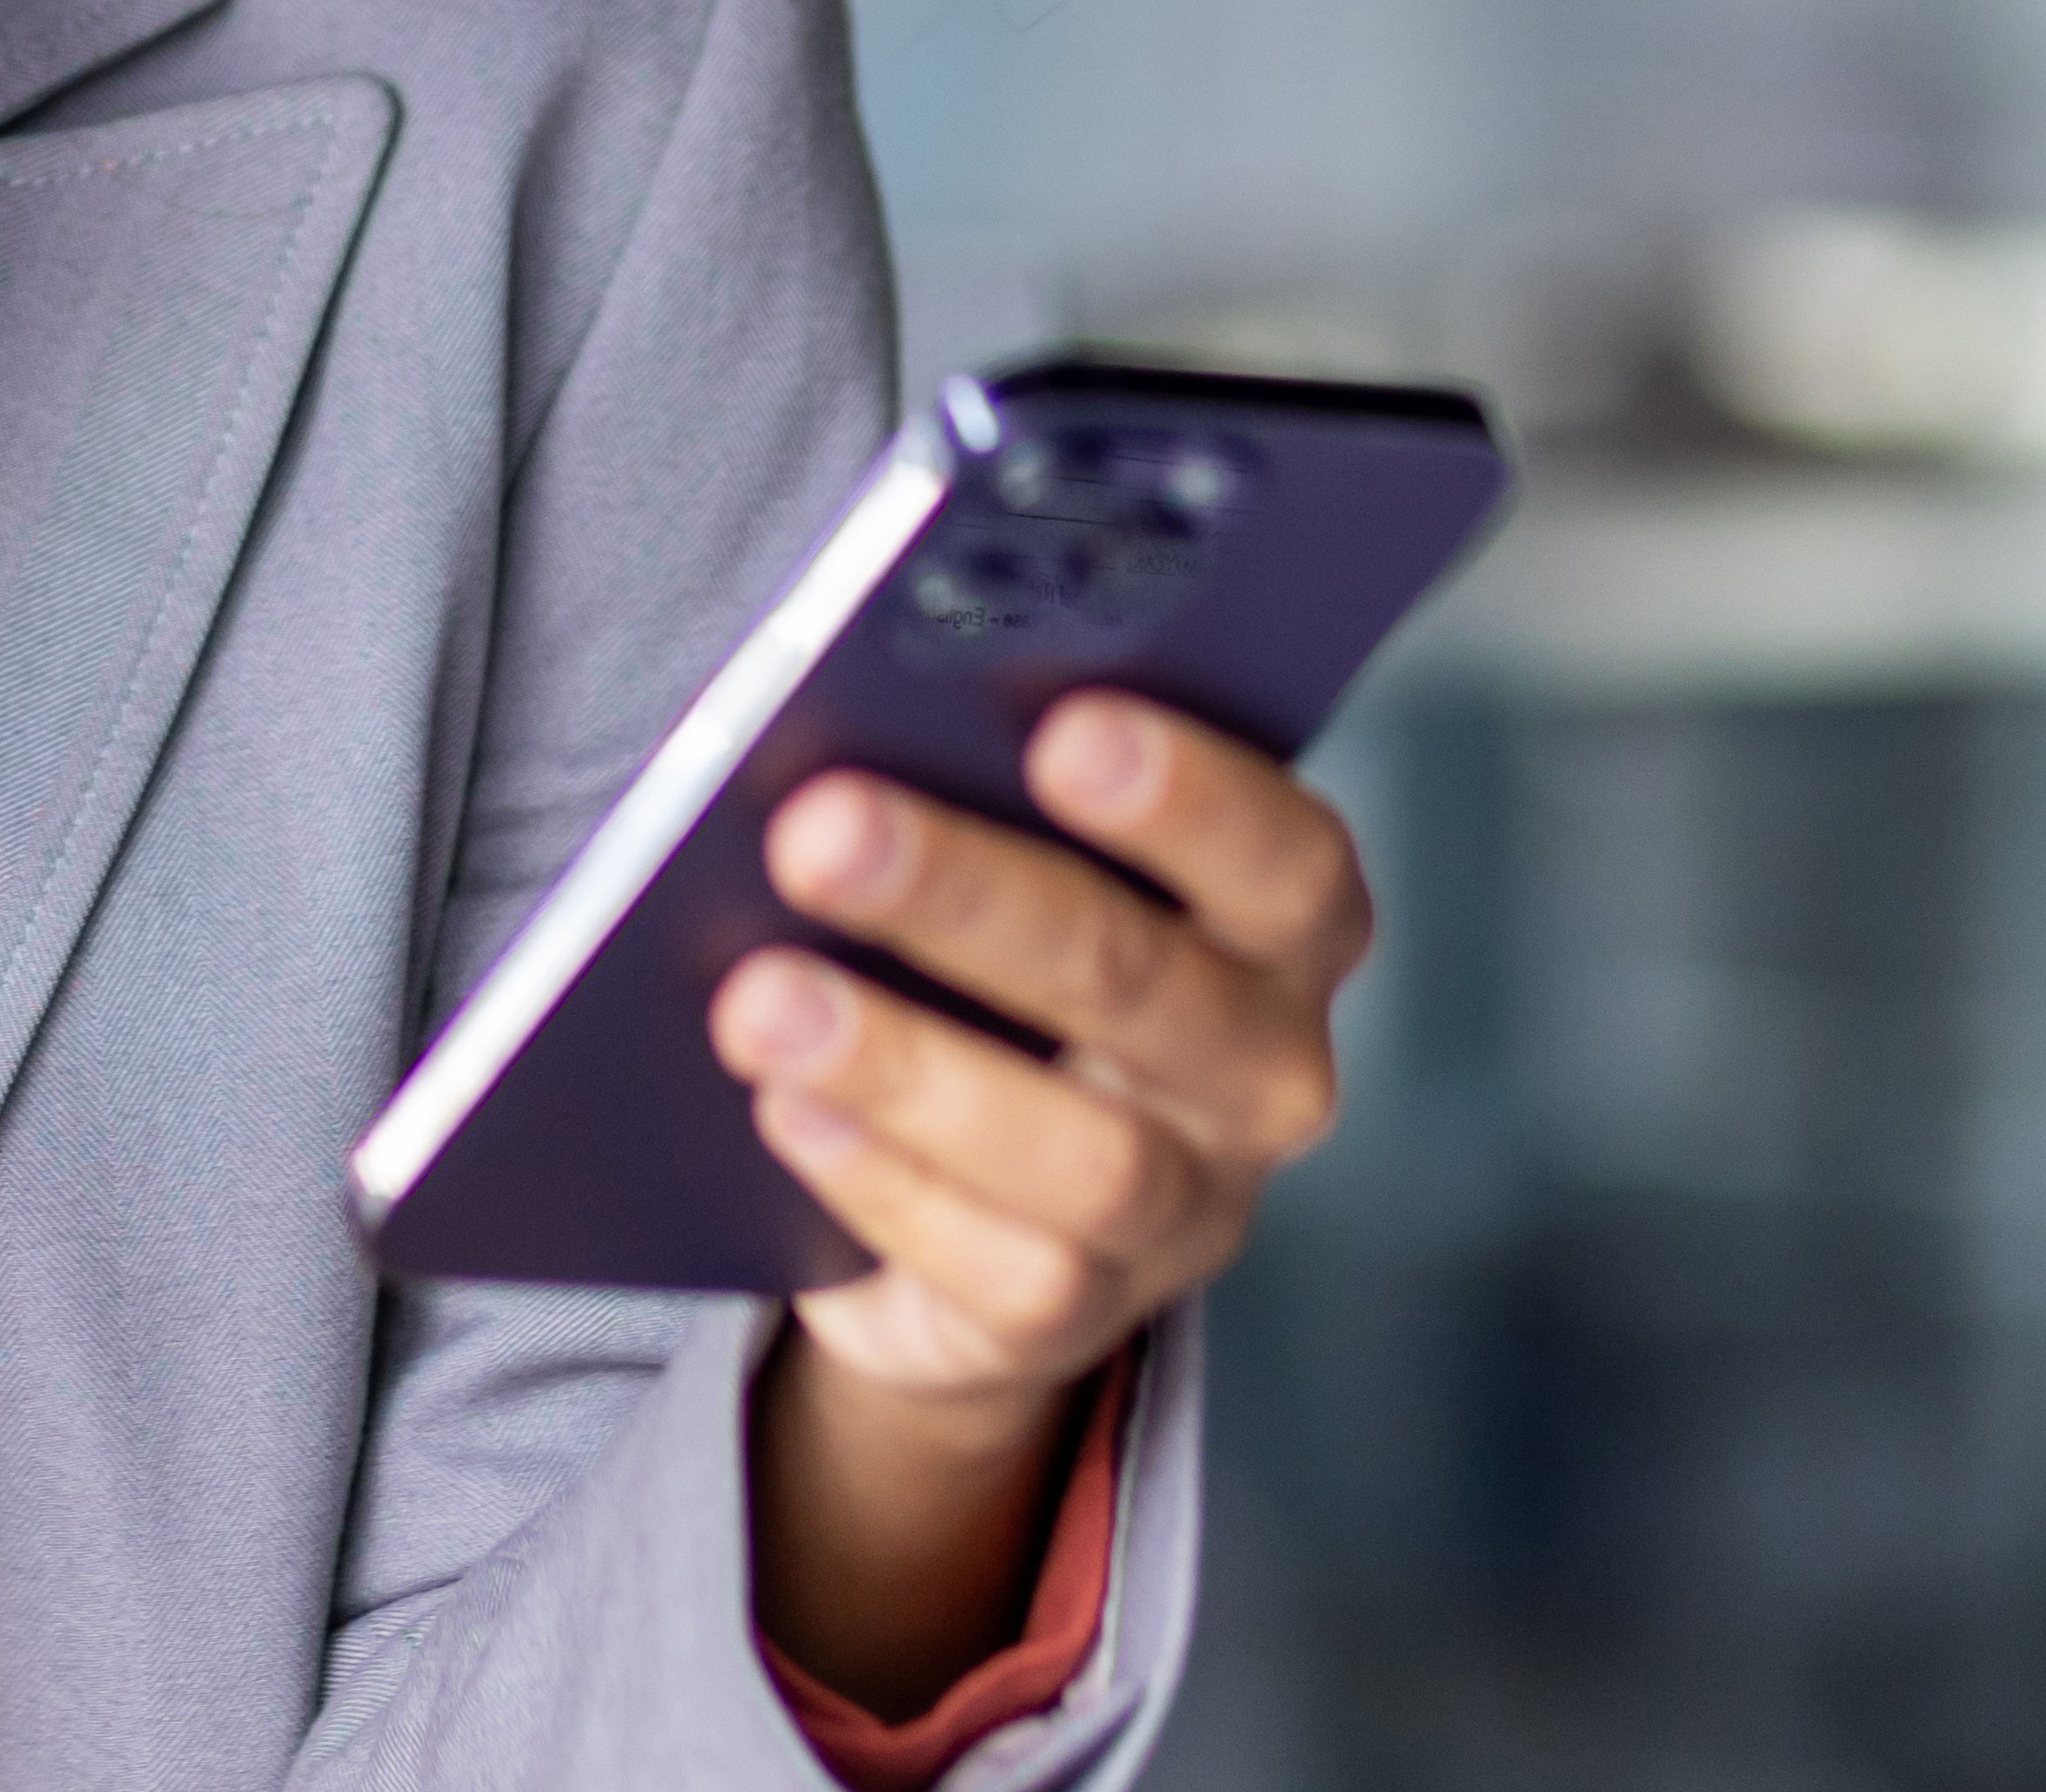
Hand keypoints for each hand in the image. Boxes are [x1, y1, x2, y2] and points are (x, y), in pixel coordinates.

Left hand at [724, 697, 1365, 1705]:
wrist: (987, 1197)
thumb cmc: (1006, 963)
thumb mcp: (1027, 865)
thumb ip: (987, 795)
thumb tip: (859, 734)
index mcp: (1283, 925)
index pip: (1284, 855)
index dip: (1190, 796)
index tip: (1062, 730)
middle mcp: (1267, 1072)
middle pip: (1144, 984)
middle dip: (971, 897)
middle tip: (818, 830)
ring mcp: (1188, 1210)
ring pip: (1082, 1156)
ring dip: (906, 1068)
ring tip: (761, 1000)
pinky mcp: (1081, 1316)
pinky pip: (1000, 1270)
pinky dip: (881, 1182)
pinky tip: (786, 1111)